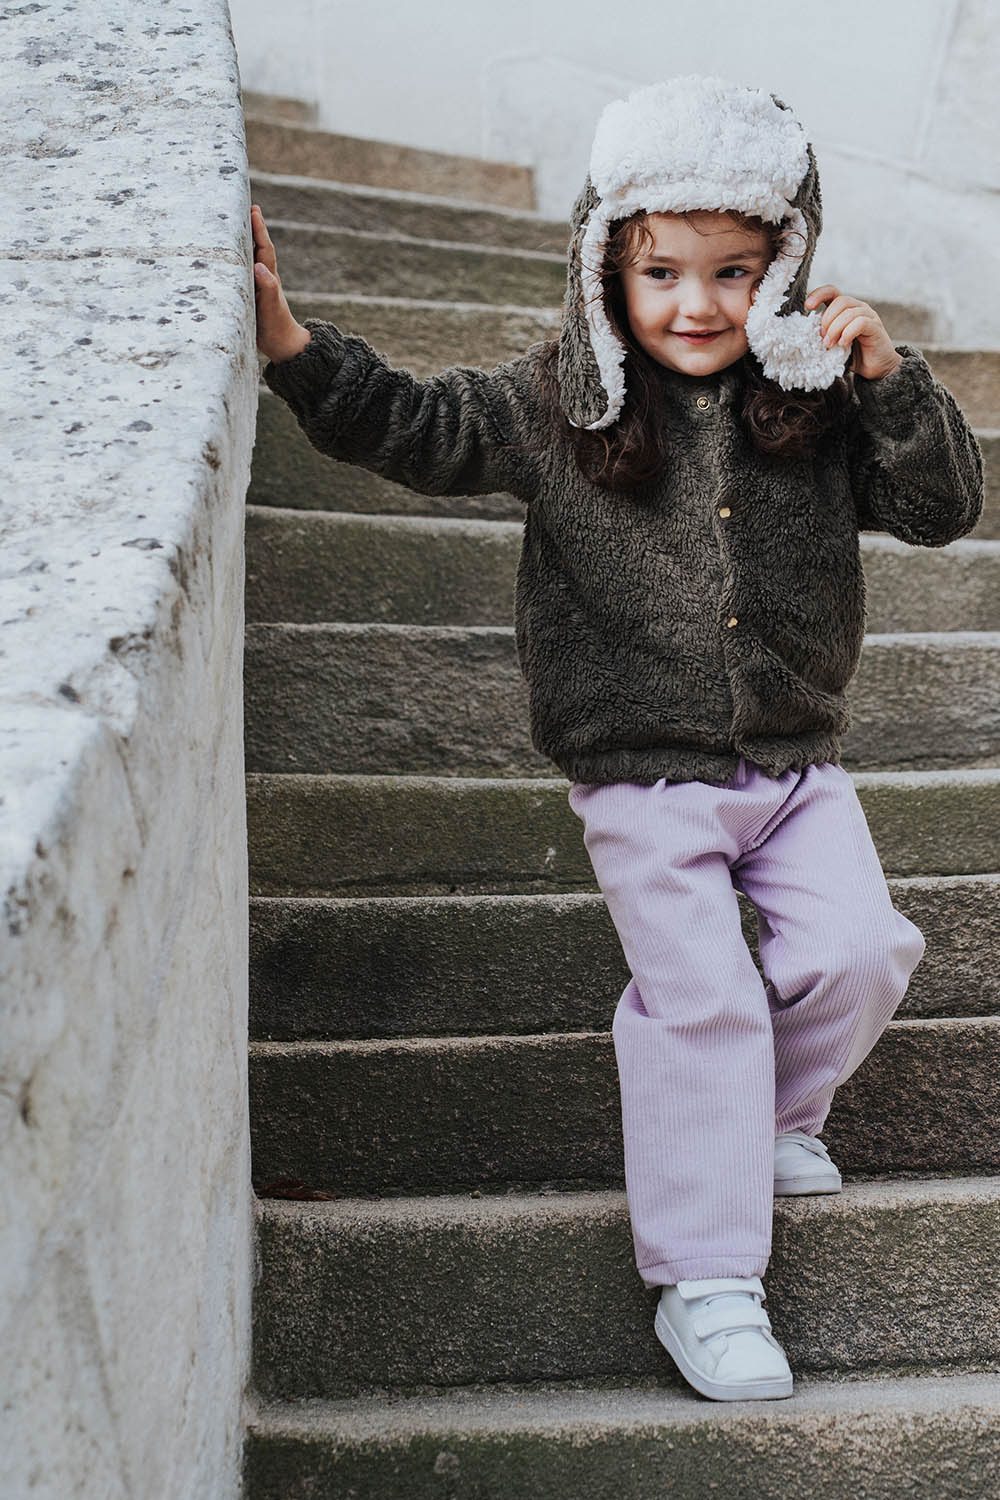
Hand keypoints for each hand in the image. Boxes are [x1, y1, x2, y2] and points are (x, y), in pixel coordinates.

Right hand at [251, 204, 311, 362]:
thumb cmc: (277, 327)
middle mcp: (265, 277)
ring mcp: (259, 285)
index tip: (254, 210)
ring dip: (247, 241)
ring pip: (252, 257)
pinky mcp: (254, 294)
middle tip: (249, 207)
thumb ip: (268, 287)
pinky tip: (234, 257)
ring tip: (239, 224)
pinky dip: (241, 260)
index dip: (259, 229)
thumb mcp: (271, 307)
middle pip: (259, 247)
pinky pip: (246, 271)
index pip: (264, 248)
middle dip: (254, 228)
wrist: (283, 345)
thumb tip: (260, 267)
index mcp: (269, 277)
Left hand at [804, 286, 902, 380]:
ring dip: (835, 329)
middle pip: (840, 301)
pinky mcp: (875, 327)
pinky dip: (848, 333)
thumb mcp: (834, 343)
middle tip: (822, 338)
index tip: (808, 307)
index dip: (819, 295)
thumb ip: (824, 335)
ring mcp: (869, 316)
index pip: (832, 292)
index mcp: (846, 309)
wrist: (877, 368)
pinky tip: (843, 344)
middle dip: (827, 320)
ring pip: (848, 312)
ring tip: (830, 345)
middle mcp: (858, 308)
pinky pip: (860, 322)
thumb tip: (807, 334)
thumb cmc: (854, 355)